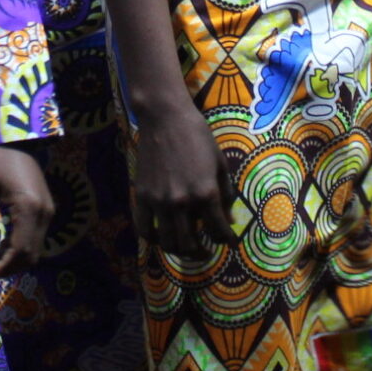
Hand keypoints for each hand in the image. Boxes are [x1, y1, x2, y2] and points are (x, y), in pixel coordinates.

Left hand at [0, 145, 54, 281]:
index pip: (19, 250)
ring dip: (13, 260)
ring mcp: (47, 211)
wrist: (14, 138)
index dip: (2, 267)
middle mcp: (44, 214)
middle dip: (8, 268)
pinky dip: (19, 248)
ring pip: (34, 248)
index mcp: (28, 209)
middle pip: (30, 254)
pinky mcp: (45, 209)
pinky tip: (0, 249)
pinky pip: (34, 237)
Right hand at [130, 94, 235, 260]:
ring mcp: (159, 201)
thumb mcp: (220, 163)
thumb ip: (225, 193)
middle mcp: (182, 202)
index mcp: (206, 193)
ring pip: (167, 242)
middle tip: (206, 252)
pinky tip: (160, 238)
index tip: (230, 243)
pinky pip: (143, 228)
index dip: (227, 240)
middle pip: (190, 243)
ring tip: (185, 250)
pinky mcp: (141, 196)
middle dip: (201, 253)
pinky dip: (152, 239)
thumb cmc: (197, 135)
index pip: (219, 230)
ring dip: (178, 251)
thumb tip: (228, 218)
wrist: (165, 118)